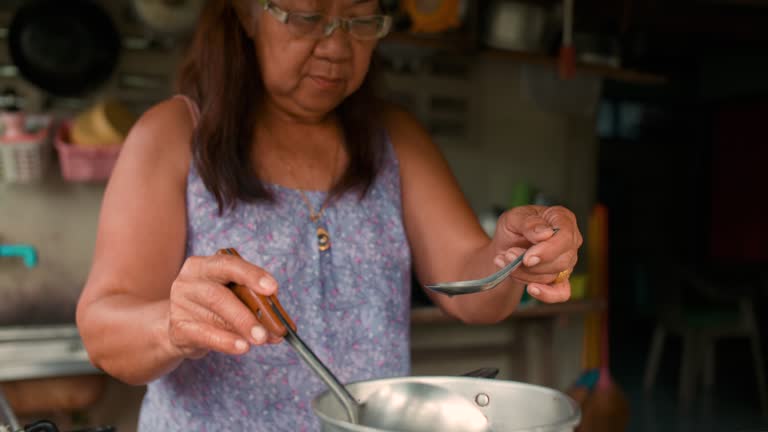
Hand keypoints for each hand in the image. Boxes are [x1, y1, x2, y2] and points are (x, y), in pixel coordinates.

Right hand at [168, 253, 282, 358]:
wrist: (180, 326)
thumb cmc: (214, 307)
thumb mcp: (232, 296)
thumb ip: (253, 303)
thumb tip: (278, 324)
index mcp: (204, 266)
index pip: (229, 264)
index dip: (251, 274)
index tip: (272, 288)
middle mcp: (188, 281)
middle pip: (219, 294)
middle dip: (247, 312)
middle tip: (270, 328)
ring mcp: (180, 304)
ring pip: (214, 314)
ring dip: (242, 327)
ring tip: (261, 338)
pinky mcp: (178, 328)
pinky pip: (204, 335)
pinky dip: (226, 342)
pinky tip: (242, 347)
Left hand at [492, 205, 582, 302]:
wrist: (506, 245)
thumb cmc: (514, 227)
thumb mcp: (514, 217)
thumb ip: (529, 223)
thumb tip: (545, 234)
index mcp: (563, 219)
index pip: (565, 237)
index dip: (547, 250)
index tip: (527, 258)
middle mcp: (570, 241)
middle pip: (560, 261)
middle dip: (530, 264)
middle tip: (508, 255)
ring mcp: (567, 262)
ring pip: (552, 276)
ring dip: (525, 273)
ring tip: (505, 261)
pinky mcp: (561, 279)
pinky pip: (561, 293)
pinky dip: (546, 294)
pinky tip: (531, 289)